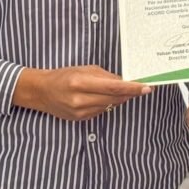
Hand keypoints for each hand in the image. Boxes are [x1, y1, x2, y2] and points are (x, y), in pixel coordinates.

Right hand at [13, 66, 151, 120]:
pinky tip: (107, 98)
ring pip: (109, 106)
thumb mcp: (84, 69)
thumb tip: (125, 82)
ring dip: (120, 99)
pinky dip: (108, 104)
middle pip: (114, 98)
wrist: (42, 92)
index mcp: (80, 82)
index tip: (147, 87)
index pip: (113, 87)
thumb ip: (105, 76)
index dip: (132, 88)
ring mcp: (80, 111)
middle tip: (143, 88)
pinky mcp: (80, 119)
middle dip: (130, 93)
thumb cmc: (64, 76)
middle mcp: (80, 99)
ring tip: (125, 91)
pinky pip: (101, 111)